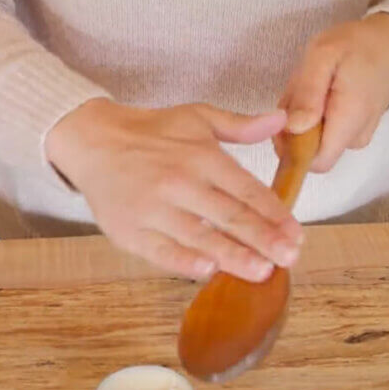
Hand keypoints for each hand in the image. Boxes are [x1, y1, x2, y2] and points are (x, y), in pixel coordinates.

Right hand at [45, 99, 303, 281]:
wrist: (92, 141)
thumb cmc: (150, 133)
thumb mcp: (197, 118)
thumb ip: (240, 125)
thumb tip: (281, 120)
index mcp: (201, 156)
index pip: (246, 189)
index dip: (274, 213)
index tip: (296, 234)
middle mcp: (180, 182)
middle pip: (229, 216)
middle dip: (263, 239)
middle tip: (289, 258)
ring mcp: (154, 209)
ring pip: (200, 237)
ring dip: (233, 256)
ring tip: (261, 271)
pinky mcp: (130, 231)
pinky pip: (161, 250)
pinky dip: (184, 261)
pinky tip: (208, 270)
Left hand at [277, 12, 388, 171]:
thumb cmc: (357, 44)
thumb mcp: (323, 55)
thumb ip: (307, 93)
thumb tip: (294, 129)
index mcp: (348, 121)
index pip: (314, 162)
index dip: (290, 146)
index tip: (286, 115)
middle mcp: (355, 138)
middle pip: (309, 151)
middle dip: (294, 125)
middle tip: (301, 88)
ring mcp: (357, 137)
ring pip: (314, 141)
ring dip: (303, 116)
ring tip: (314, 84)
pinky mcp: (355, 132)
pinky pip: (325, 133)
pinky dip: (313, 114)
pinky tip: (322, 90)